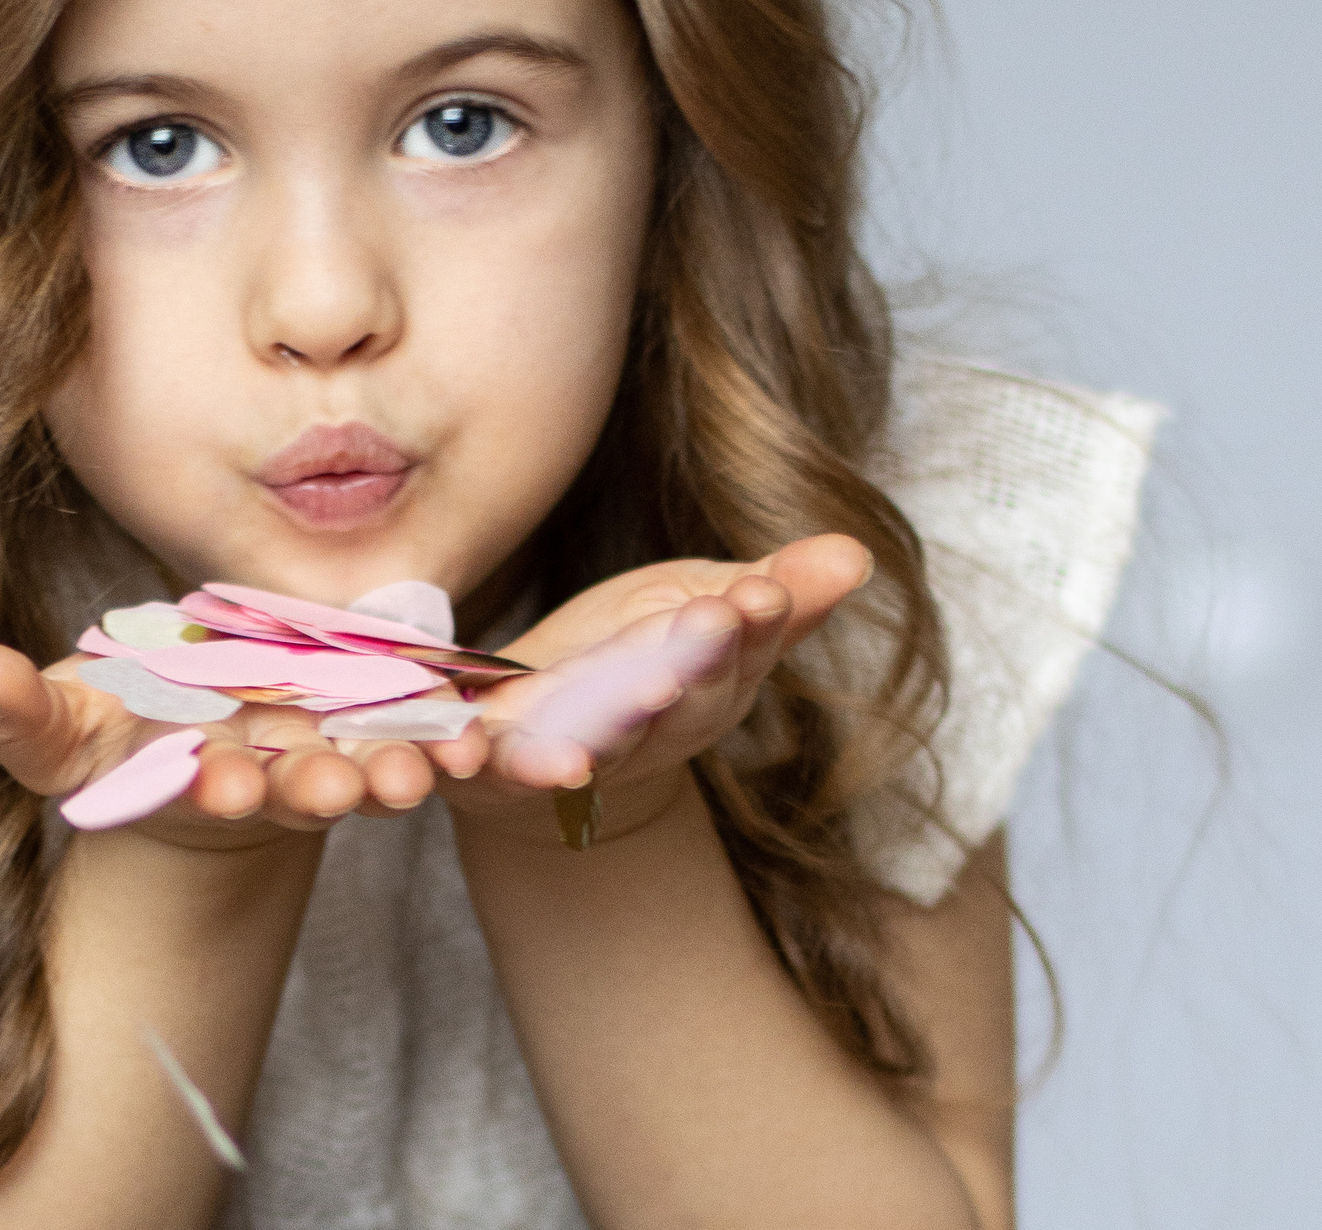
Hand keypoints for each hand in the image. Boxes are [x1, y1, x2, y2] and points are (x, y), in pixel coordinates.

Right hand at [0, 645, 491, 851]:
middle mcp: (270, 777)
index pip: (205, 786)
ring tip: (424, 770)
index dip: (215, 786)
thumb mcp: (62, 726)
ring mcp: (331, 756)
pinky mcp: (382, 726)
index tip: (223, 780)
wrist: (204, 729)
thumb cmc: (117, 726)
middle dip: (319, 790)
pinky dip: (452, 743)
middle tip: (339, 788)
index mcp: (196, 776)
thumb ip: (19, 714)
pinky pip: (424, 736)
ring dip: (397, 774)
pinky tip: (483, 740)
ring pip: (370, 769)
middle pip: (298, 788)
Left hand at [440, 534, 873, 843]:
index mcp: (705, 696)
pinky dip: (476, 757)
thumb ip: (775, 590)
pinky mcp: (490, 769)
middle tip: (712, 620)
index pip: (736, 662)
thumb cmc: (628, 654)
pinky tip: (464, 745)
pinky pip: (486, 767)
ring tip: (631, 696)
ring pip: (590, 747)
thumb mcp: (703, 603)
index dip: (754, 631)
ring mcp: (568, 759)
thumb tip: (857, 552)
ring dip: (603, 728)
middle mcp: (645, 740)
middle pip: (676, 708)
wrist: (528, 727)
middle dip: (693, 664)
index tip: (762, 592)